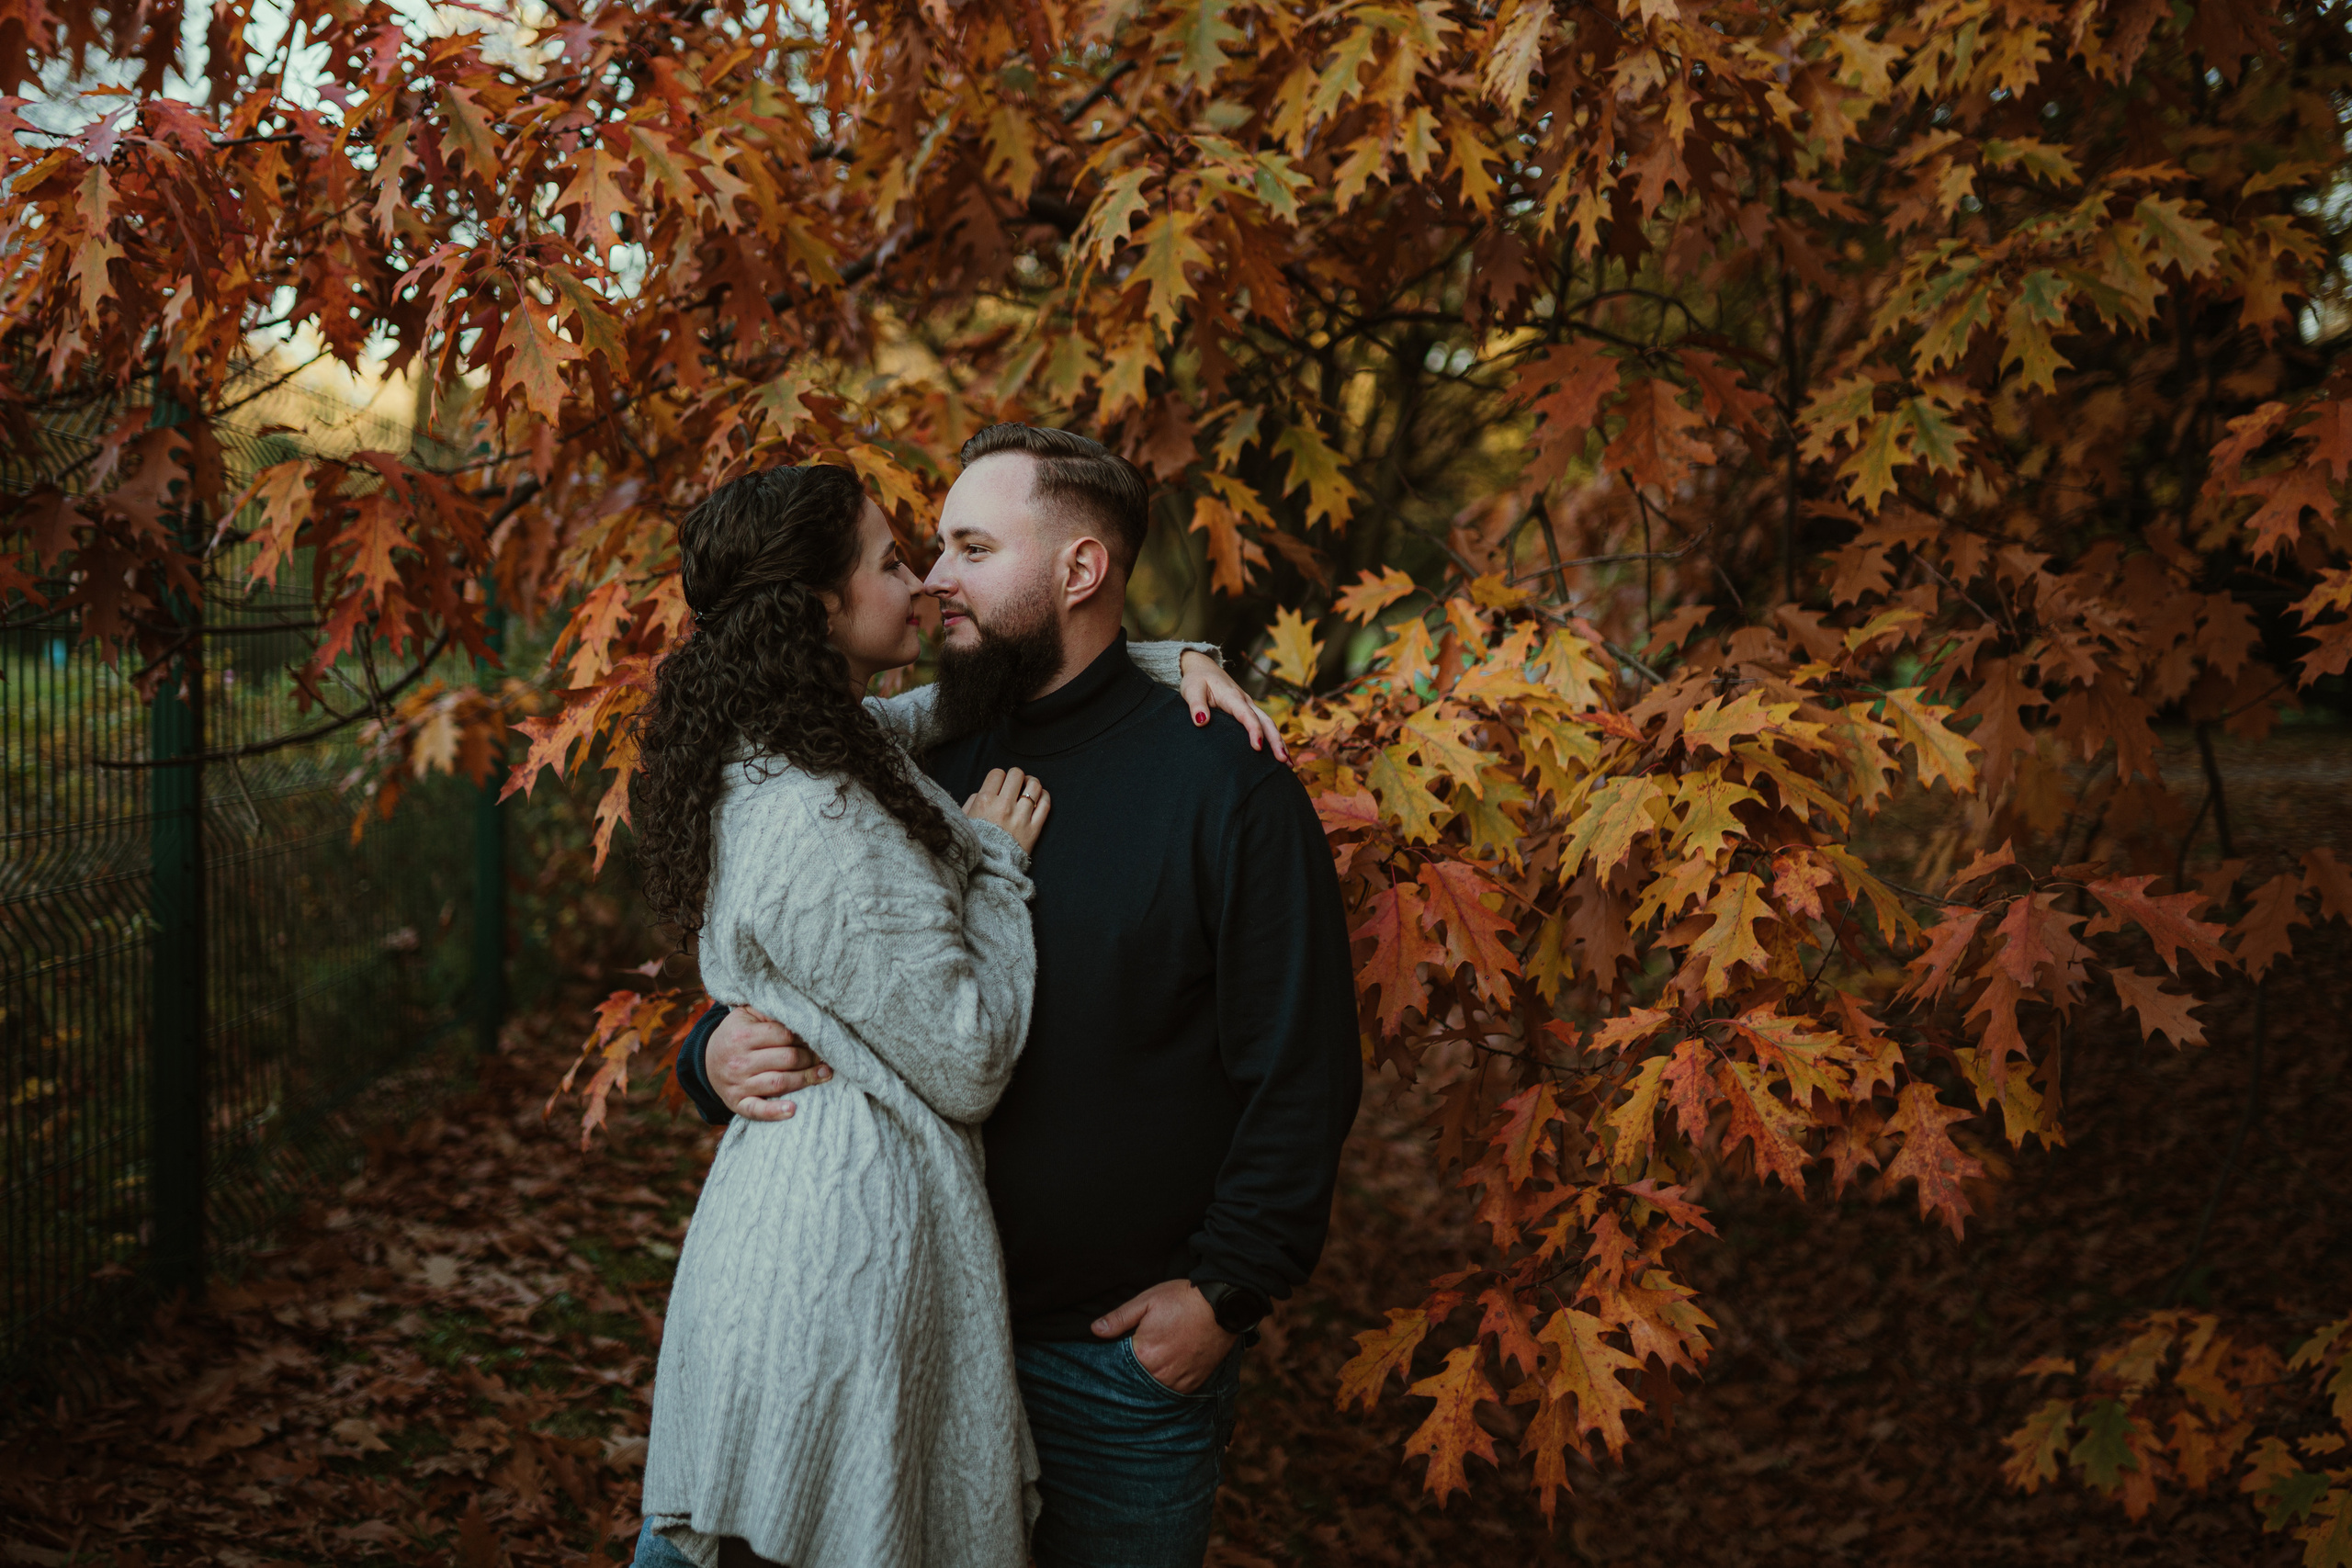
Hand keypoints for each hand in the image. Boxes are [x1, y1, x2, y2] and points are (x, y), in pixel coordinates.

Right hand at [707, 1004, 830, 1121]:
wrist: (707, 1060)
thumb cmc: (736, 1034)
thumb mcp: (746, 1015)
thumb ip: (770, 1012)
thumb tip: (800, 1015)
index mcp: (743, 1035)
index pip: (784, 1035)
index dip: (804, 1038)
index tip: (817, 1040)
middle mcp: (739, 1060)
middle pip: (786, 1059)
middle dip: (810, 1058)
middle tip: (823, 1057)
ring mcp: (738, 1084)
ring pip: (779, 1083)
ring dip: (806, 1080)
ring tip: (824, 1075)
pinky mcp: (737, 1103)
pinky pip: (757, 1109)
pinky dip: (775, 1112)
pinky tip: (793, 1109)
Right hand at [962, 766, 1051, 853]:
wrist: (987, 870)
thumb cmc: (974, 845)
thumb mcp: (965, 821)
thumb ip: (972, 802)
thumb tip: (982, 792)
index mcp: (984, 802)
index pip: (997, 773)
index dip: (1000, 776)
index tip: (1001, 784)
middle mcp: (1003, 806)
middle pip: (1016, 774)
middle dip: (1017, 777)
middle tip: (1016, 784)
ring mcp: (1020, 817)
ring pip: (1034, 786)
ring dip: (1032, 784)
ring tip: (1029, 788)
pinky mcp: (1034, 829)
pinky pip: (1045, 804)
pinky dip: (1044, 796)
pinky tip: (1040, 797)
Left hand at [1092, 1280, 1237, 1394]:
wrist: (1223, 1304)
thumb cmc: (1183, 1299)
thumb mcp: (1147, 1301)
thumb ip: (1119, 1318)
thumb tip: (1095, 1330)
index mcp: (1144, 1354)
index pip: (1117, 1368)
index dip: (1112, 1363)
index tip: (1108, 1359)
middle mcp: (1160, 1373)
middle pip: (1134, 1383)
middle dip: (1128, 1377)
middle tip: (1128, 1367)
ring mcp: (1178, 1381)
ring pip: (1153, 1390)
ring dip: (1147, 1383)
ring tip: (1146, 1370)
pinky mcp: (1194, 1384)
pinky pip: (1173, 1393)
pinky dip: (1165, 1386)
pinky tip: (1163, 1375)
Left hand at [1179, 649, 1288, 761]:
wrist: (1204, 668)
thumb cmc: (1197, 680)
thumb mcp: (1191, 690)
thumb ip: (1196, 705)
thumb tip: (1202, 722)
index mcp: (1232, 697)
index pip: (1247, 715)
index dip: (1254, 731)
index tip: (1257, 747)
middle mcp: (1245, 702)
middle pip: (1266, 721)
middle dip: (1276, 741)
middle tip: (1283, 761)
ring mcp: (1249, 706)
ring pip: (1269, 724)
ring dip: (1279, 742)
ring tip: (1288, 763)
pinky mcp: (1249, 711)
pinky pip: (1264, 725)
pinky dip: (1274, 739)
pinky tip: (1278, 754)